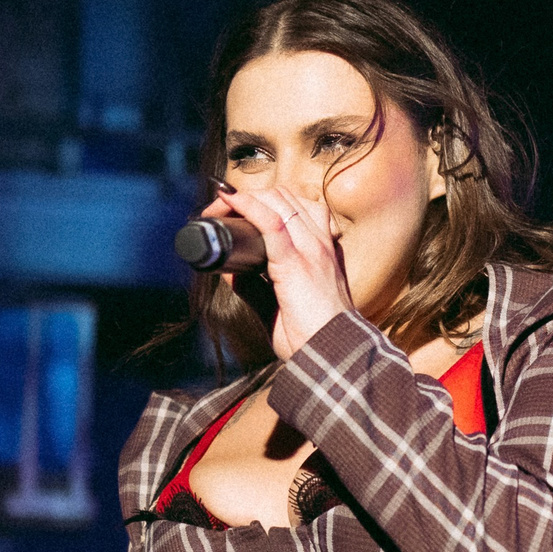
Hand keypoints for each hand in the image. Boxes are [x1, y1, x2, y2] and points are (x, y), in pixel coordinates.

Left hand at [204, 182, 354, 359]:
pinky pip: (270, 222)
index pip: (295, 207)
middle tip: (219, 209)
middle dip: (248, 194)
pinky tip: (229, 201)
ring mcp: (310, 250)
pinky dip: (247, 206)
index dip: (263, 199)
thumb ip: (255, 287)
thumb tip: (229, 270)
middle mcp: (318, 244)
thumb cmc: (312, 337)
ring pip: (277, 200)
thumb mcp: (278, 307)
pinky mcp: (297, 262)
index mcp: (320, 251)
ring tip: (220, 207)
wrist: (332, 357)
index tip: (235, 208)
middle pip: (283, 196)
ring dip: (243, 197)